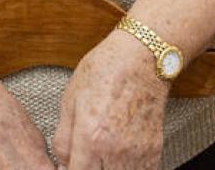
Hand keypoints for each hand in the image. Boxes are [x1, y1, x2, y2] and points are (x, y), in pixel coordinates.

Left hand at [52, 31, 167, 169]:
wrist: (143, 57)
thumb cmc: (106, 70)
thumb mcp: (70, 100)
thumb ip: (62, 139)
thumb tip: (61, 164)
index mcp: (91, 137)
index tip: (68, 166)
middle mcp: (115, 150)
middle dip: (89, 169)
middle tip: (86, 159)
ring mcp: (137, 153)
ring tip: (101, 157)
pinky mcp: (153, 151)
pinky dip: (126, 169)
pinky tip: (118, 158)